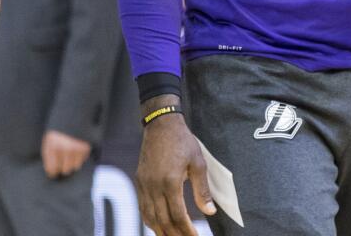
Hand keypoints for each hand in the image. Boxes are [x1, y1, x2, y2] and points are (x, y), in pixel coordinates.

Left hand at [42, 129, 91, 177]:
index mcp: (51, 146)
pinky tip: (78, 148)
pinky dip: (81, 157)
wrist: (75, 111)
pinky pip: (83, 159)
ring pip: (75, 167)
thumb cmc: (59, 125)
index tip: (54, 172)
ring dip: (73, 163)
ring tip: (71, 155)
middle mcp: (64, 149)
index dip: (53, 172)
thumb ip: (50, 152)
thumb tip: (53, 170)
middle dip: (64, 168)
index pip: (52, 169)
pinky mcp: (86, 146)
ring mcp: (76, 148)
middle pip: (65, 170)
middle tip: (64, 164)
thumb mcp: (49, 137)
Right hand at [136, 97, 216, 235]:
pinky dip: (150, 220)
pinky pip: (143, 208)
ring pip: (150, 217)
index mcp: (170, 182)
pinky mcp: (139, 182)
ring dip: (161, 231)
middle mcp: (154, 186)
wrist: (161, 125)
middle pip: (162, 220)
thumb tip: (210, 212)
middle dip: (175, 234)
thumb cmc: (183, 142)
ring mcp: (144, 185)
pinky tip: (158, 226)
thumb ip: (202, 190)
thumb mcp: (198, 164)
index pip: (177, 215)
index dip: (186, 230)